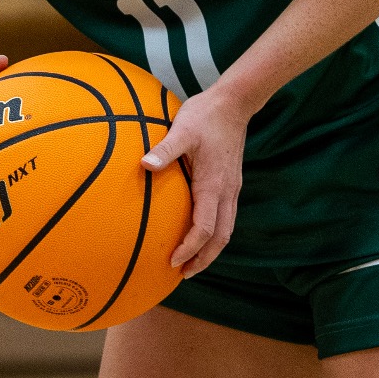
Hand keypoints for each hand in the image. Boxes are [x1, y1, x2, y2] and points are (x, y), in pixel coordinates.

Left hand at [143, 86, 253, 277]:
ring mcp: (232, 188)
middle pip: (221, 238)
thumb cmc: (205, 115)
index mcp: (214, 185)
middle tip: (184, 274)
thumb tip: (144, 165)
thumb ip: (165, 149)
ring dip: (211, 249)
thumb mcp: (182, 130)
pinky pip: (226, 216)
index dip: (190, 249)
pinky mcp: (231, 182)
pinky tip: (200, 231)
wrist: (234, 103)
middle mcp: (227, 191)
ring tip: (193, 261)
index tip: (173, 260)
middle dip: (205, 259)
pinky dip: (215, 232)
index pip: (205, 229)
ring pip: (227, 229)